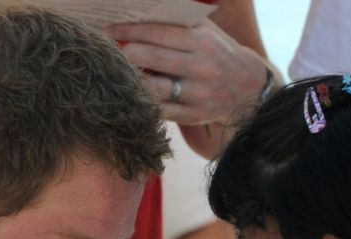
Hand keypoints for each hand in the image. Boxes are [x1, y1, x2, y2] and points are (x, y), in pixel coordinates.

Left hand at [106, 19, 267, 127]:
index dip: (129, 30)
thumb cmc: (216, 52)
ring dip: (130, 80)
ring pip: (154, 88)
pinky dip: (141, 101)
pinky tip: (128, 93)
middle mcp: (201, 67)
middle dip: (124, 53)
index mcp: (202, 42)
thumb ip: (178, 22)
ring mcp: (197, 94)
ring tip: (113, 73)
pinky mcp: (193, 116)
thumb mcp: (206, 31)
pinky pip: (159, 110)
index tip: (106, 30)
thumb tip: (140, 11)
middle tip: (103, 50)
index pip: (158, 32)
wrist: (247, 87)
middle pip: (152, 59)